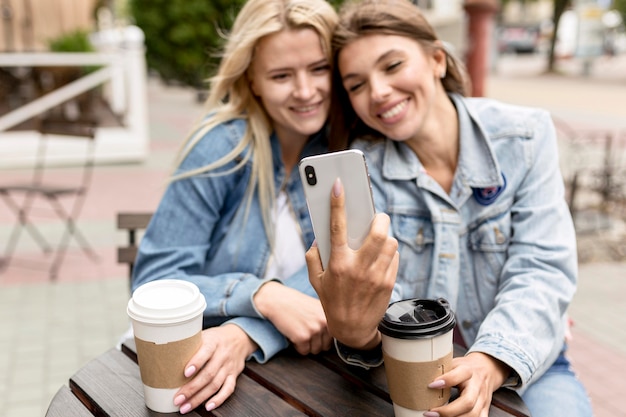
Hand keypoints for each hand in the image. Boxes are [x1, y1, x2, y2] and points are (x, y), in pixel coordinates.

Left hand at [174, 324, 256, 413]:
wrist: (239, 338)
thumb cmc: (216, 338)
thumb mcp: (204, 335)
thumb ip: (190, 344)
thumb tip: (164, 353)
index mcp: (214, 342)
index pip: (206, 352)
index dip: (196, 363)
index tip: (185, 373)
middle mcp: (222, 355)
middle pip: (208, 374)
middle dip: (192, 388)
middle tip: (178, 399)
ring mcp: (228, 367)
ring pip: (215, 384)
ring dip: (200, 398)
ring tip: (185, 406)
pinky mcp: (234, 375)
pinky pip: (228, 389)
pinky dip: (219, 399)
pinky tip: (208, 406)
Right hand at [254, 281, 331, 354]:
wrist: (276, 300)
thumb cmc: (294, 303)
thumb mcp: (316, 307)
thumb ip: (327, 320)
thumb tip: (336, 336)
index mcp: (330, 315)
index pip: (334, 338)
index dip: (323, 337)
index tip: (313, 329)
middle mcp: (324, 322)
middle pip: (325, 347)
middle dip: (314, 342)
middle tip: (304, 329)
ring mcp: (314, 330)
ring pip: (314, 350)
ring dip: (305, 345)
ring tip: (298, 329)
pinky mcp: (302, 337)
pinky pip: (303, 351)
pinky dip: (296, 346)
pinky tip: (292, 332)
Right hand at [306, 178, 398, 348]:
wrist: (352, 330)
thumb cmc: (332, 301)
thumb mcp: (315, 280)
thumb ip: (313, 256)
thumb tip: (320, 236)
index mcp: (337, 263)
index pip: (338, 226)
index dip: (338, 202)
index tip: (339, 185)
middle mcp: (358, 267)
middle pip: (377, 231)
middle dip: (380, 218)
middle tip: (377, 217)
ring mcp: (376, 275)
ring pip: (390, 243)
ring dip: (386, 236)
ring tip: (378, 238)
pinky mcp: (388, 282)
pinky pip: (395, 257)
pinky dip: (390, 252)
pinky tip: (382, 256)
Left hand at [426, 352, 510, 416]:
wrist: (486, 368)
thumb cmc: (464, 367)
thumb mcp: (453, 363)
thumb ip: (442, 371)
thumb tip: (420, 378)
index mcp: (468, 370)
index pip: (458, 375)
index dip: (445, 380)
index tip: (430, 385)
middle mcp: (477, 385)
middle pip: (468, 402)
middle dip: (448, 411)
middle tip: (430, 412)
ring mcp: (483, 398)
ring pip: (473, 414)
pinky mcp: (485, 408)